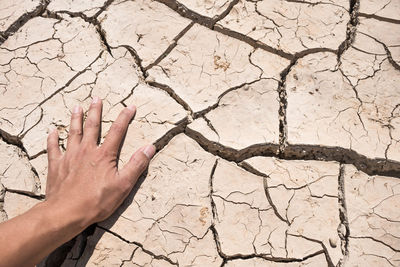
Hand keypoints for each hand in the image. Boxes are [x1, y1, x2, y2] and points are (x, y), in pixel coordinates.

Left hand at [45, 97, 154, 227]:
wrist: (67, 213)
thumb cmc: (96, 201)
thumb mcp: (123, 185)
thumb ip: (137, 165)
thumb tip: (150, 147)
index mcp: (104, 155)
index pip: (118, 131)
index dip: (125, 117)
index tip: (130, 107)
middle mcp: (86, 151)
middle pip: (92, 126)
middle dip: (96, 111)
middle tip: (97, 98)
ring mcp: (69, 157)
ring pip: (73, 133)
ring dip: (76, 119)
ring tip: (77, 107)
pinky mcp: (56, 166)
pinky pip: (53, 148)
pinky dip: (52, 139)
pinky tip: (52, 131)